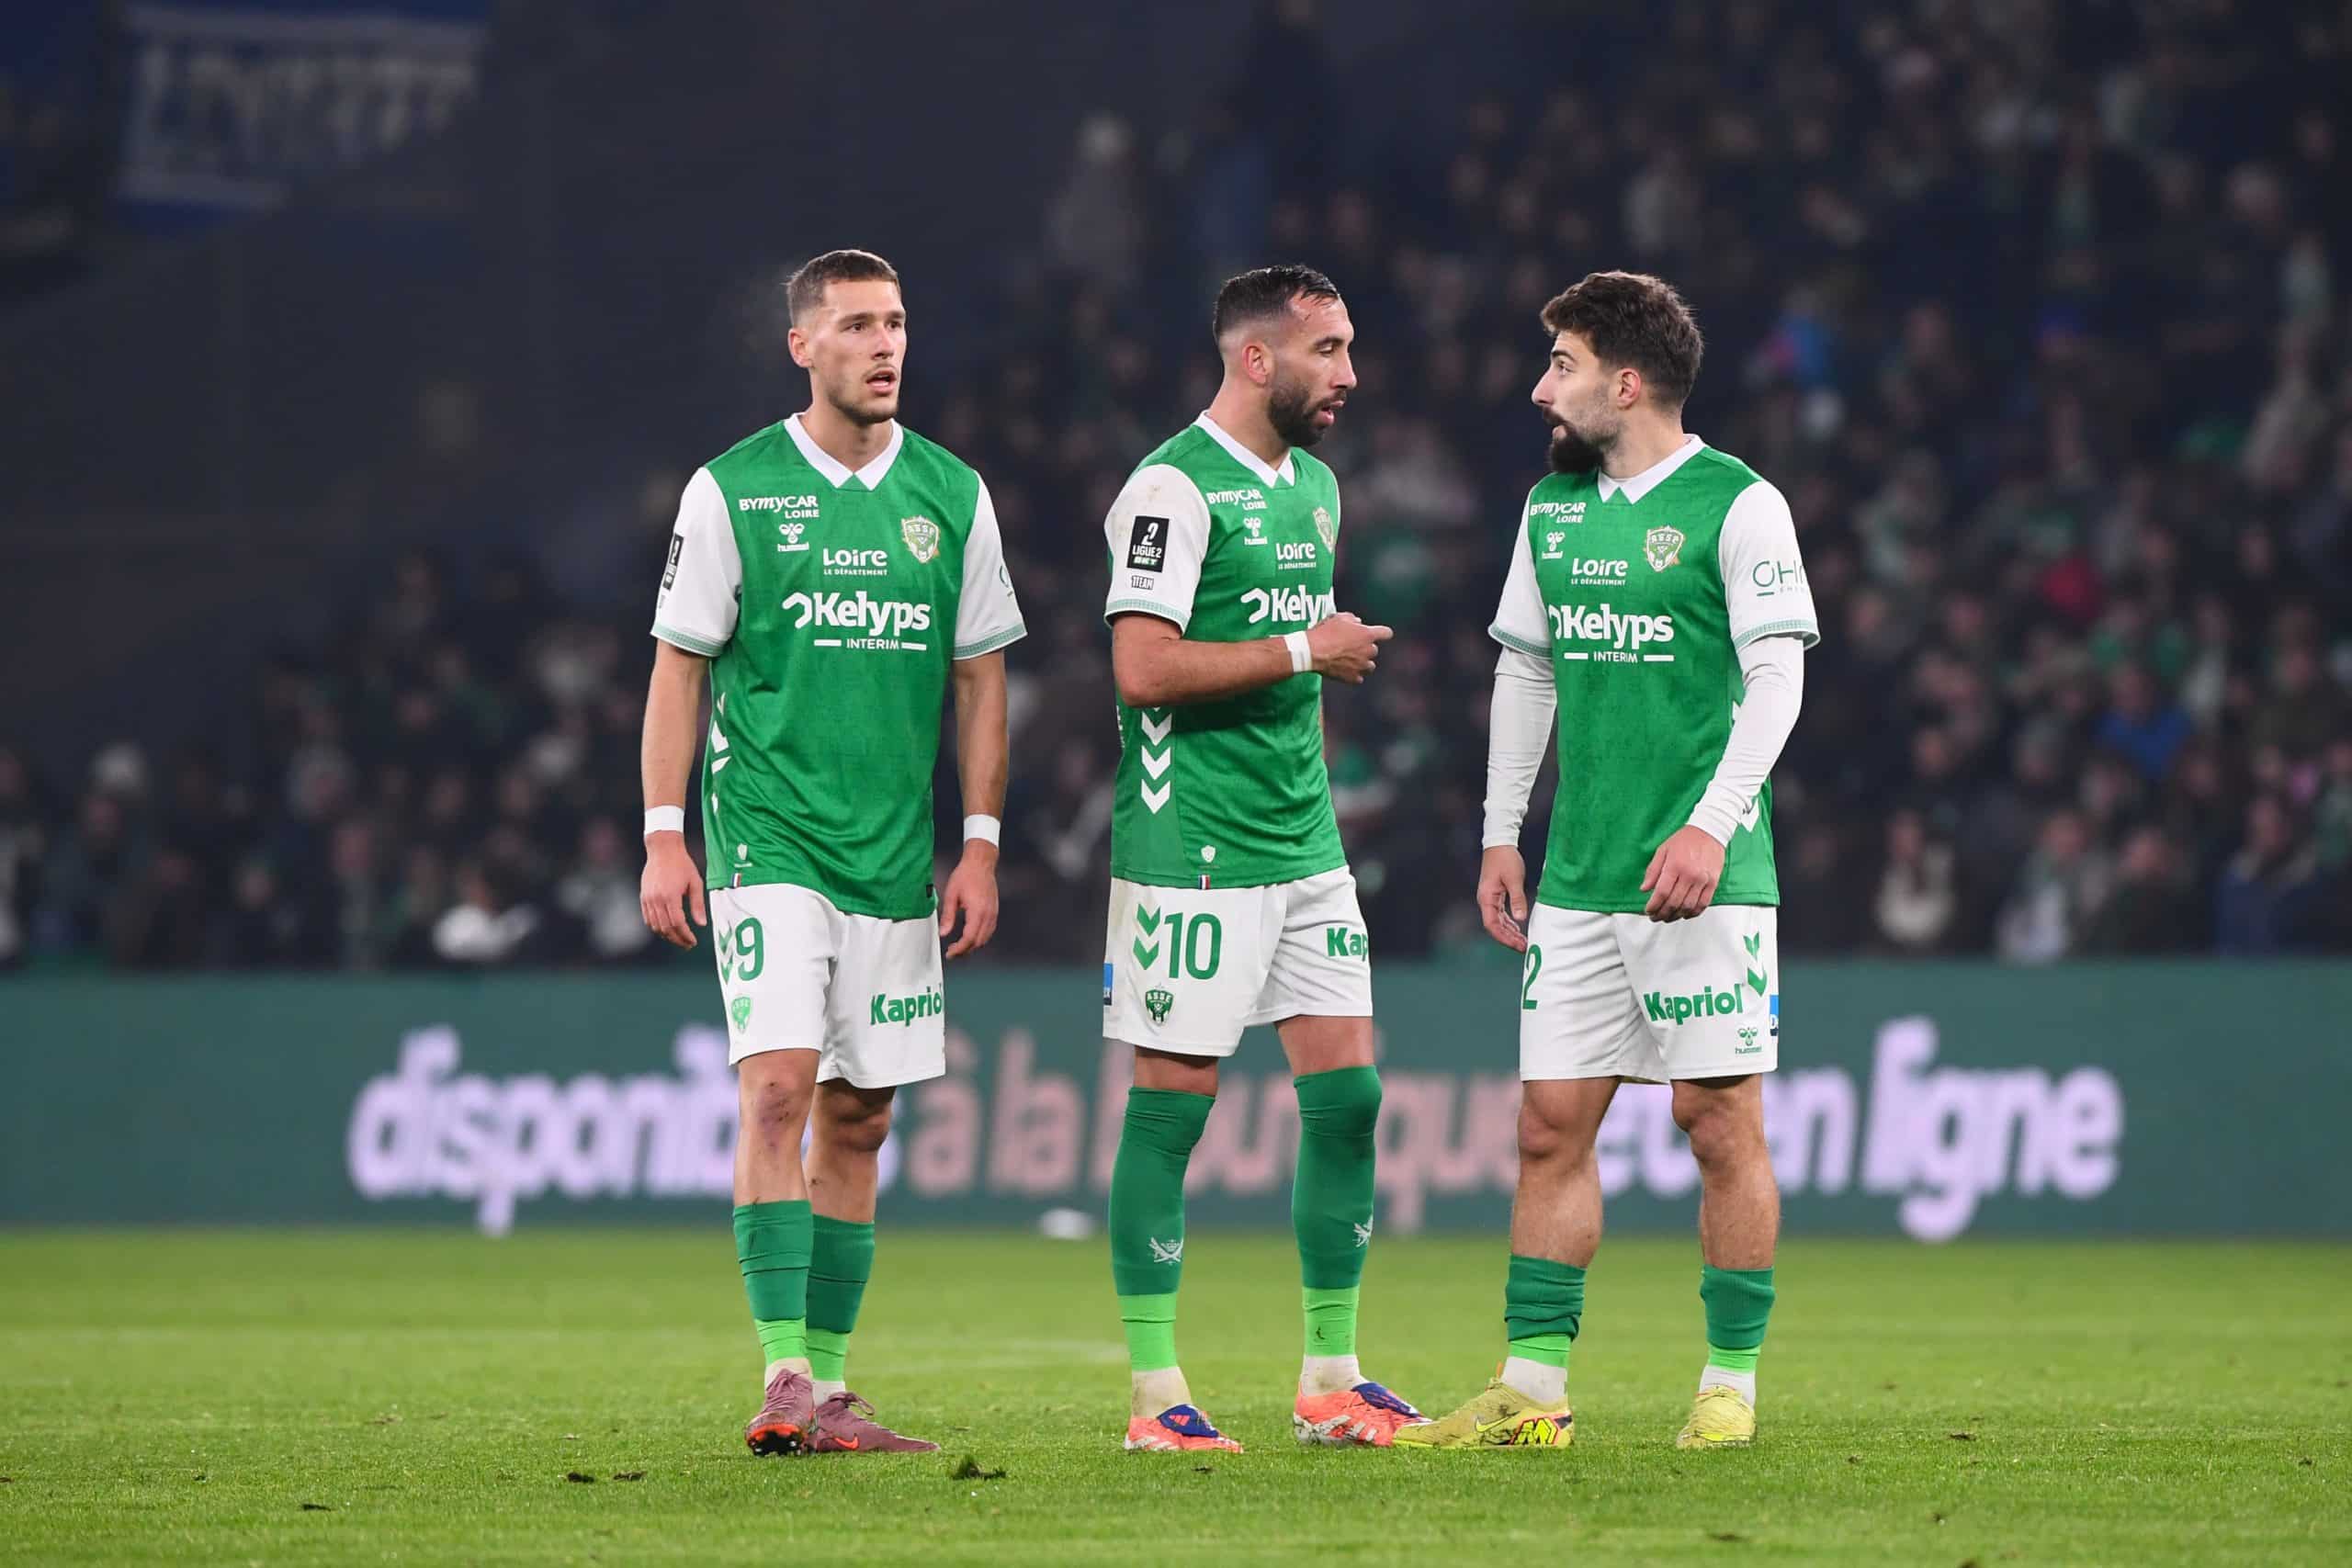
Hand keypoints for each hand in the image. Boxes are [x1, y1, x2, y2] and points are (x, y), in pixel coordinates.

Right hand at [640, 833, 706, 948]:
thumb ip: (697, 904)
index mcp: (670, 896)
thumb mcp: (695, 883)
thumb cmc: (682, 864)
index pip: (677, 923)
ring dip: (667, 935)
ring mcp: (648, 899)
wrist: (663, 849)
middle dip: (677, 939)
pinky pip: (648, 918)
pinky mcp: (643, 897)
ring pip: (655, 926)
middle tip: (687, 945)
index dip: (685, 935)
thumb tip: (702, 924)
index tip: (693, 942)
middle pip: (666, 928)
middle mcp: (657, 899)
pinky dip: (656, 927)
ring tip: (678, 938)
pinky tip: (666, 929)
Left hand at [939, 842, 999, 958]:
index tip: (949, 954)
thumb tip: (943, 933)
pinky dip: (979, 938)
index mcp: (977, 911)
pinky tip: (969, 937)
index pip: (969, 939)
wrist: (980, 863)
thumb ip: (948, 916)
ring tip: (958, 947)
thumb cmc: (965, 875)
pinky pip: (989, 931)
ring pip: (985, 939)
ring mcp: (993, 914)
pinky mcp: (994, 912)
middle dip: (965, 951)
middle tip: (951, 952)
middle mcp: (988, 915)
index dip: (959, 950)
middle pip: (978, 942)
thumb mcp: (951, 895)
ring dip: (972, 946)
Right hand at [1305, 612, 1393, 684]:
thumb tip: (1358, 623)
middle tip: (1350, 646)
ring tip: (1349, 660)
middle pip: (1374, 650)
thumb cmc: (1325, 632)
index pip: (1386, 633)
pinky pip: (1358, 677)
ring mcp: (1361, 666)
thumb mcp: (1338, 618)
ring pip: (1370, 666)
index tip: (1377, 634)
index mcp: (1367, 634)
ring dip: (1362, 662)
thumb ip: (1352, 619)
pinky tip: (1344, 670)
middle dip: (1365, 648)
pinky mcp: (1353, 677)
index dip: (1382, 633)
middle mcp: (1368, 651)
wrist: (1313, 651)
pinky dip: (1353, 674)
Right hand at [1477, 845, 1529, 951]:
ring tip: (1523, 942)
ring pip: (1498, 922)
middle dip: (1508, 938)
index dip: (1504, 938)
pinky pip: (1501, 915)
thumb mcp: (1514, 879)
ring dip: (1509, 933)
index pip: (1492, 925)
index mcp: (1487, 898)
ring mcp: (1490, 899)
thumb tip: (1520, 919)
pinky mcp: (1495, 896)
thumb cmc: (1506, 859)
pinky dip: (1509, 924)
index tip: (1517, 945)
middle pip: (1494, 926)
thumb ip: (1517, 899)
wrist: (1500, 843)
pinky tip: (1518, 929)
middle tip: (1524, 947)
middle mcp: (1485, 901)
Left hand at [1641, 825, 1724, 921]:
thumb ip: (1653, 870)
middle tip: (1655, 917)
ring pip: (1688, 906)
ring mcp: (1703, 880)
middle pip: (1674, 902)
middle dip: (1662, 913)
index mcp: (1675, 865)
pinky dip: (1693, 913)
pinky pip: (1703, 904)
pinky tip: (1685, 915)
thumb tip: (1644, 889)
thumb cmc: (1685, 839)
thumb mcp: (1663, 850)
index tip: (1648, 910)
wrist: (1709, 831)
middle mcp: (1690, 874)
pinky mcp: (1713, 883)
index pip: (1662, 892)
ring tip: (1667, 918)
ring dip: (1676, 916)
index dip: (1654, 905)